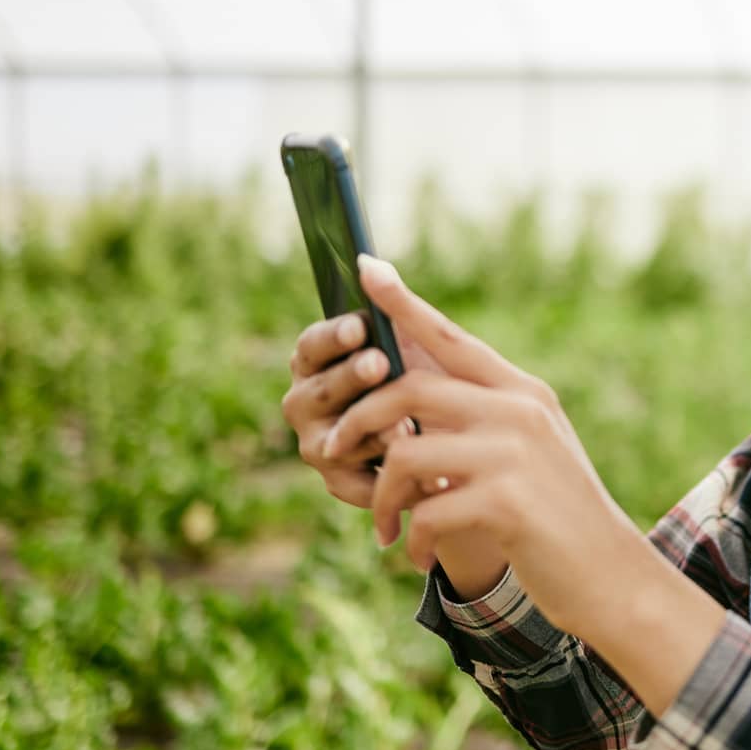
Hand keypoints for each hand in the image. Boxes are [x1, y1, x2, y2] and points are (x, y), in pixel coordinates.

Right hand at [281, 308, 442, 502]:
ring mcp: (317, 445)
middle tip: (381, 364)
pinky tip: (423, 474)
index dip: (335, 336)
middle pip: (320, 391)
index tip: (362, 324)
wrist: (447, 435)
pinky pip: (357, 486)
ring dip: (372, 432)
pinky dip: (390, 480)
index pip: (312, 345)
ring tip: (404, 426)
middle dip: (351, 377)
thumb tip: (369, 262)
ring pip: (338, 440)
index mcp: (314, 361)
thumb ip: (391, 307)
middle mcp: (303, 402)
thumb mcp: (412, 342)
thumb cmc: (422, 375)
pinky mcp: (338, 482)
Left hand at [328, 253, 653, 640]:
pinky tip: (418, 557)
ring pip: (408, 454)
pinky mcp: (507, 502)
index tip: (366, 268)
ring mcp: (515, 454)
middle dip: (360, 421)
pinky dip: (412, 539)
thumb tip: (409, 403)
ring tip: (385, 527)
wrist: (613, 578)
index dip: (403, 304)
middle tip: (335, 452)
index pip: (451, 337)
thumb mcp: (530, 453)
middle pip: (410, 390)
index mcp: (523, 393)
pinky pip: (427, 511)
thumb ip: (483, 420)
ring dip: (382, 495)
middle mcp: (520, 411)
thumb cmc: (558, 520)